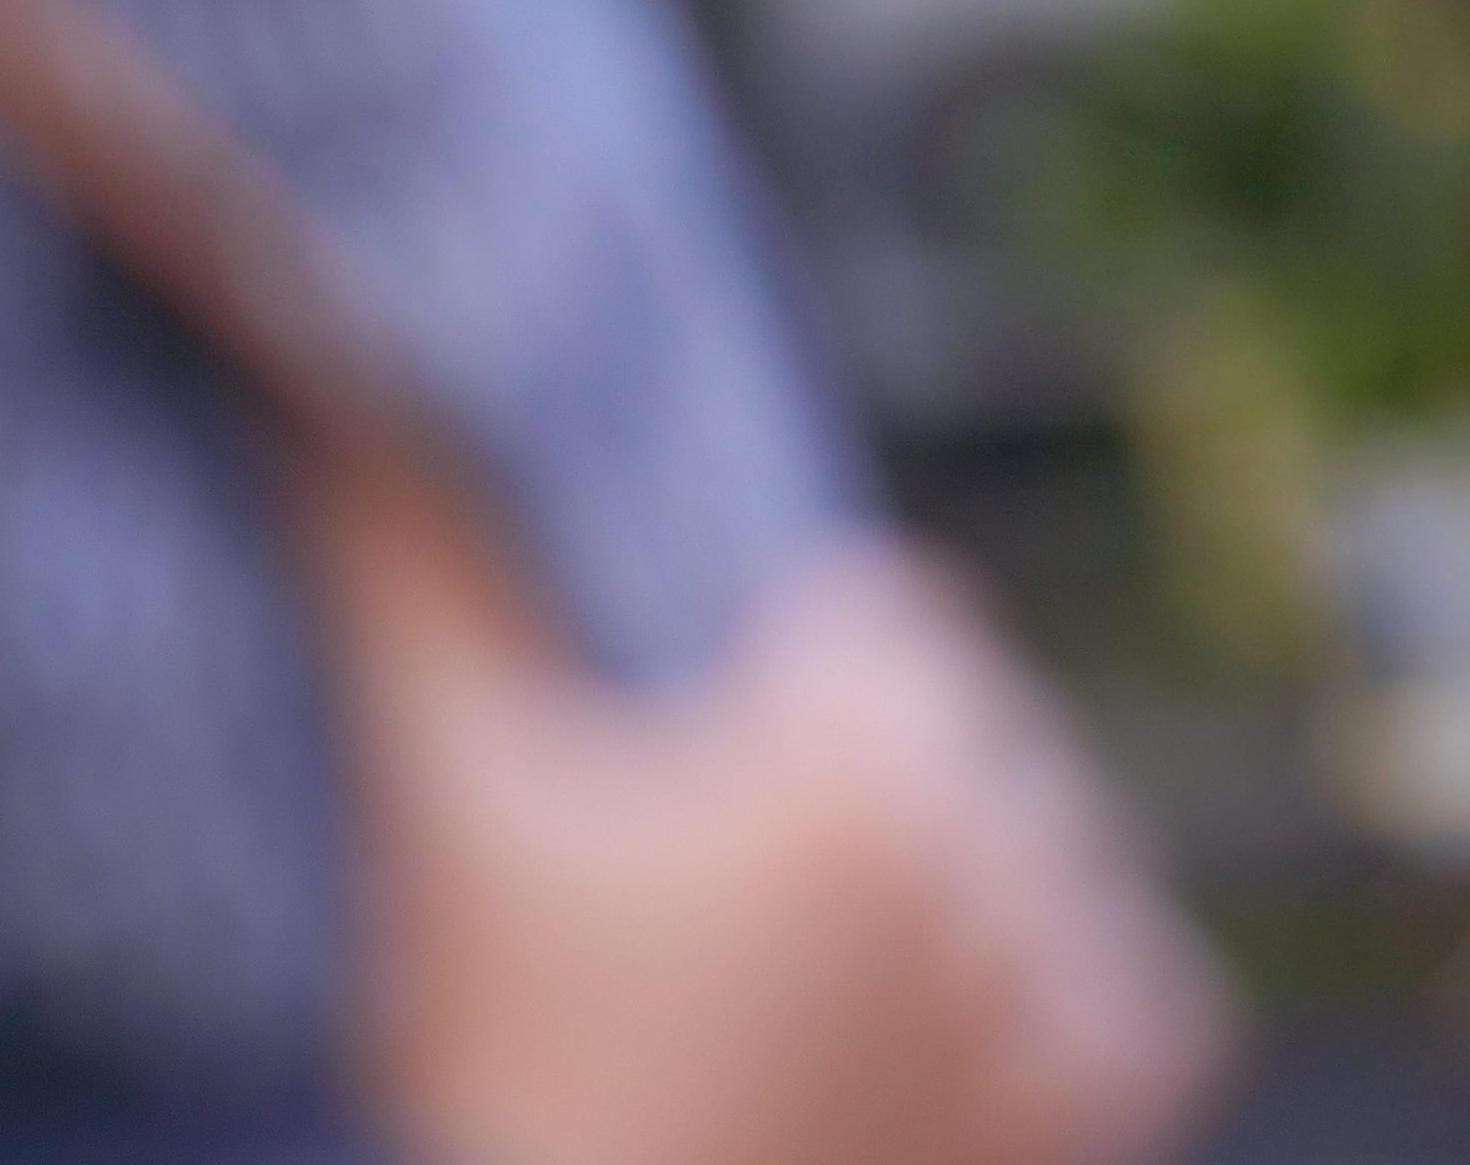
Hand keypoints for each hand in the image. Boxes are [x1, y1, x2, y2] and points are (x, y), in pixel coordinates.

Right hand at [328, 489, 1235, 1164]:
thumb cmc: (505, 1063)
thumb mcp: (443, 808)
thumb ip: (403, 564)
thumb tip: (342, 381)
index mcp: (867, 751)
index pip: (880, 615)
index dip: (775, 699)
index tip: (693, 822)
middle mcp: (1006, 847)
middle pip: (966, 739)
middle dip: (871, 804)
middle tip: (728, 947)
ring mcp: (1076, 975)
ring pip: (1039, 859)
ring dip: (961, 908)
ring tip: (808, 1017)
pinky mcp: (1127, 1088)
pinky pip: (1127, 983)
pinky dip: (1049, 1015)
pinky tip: (917, 1071)